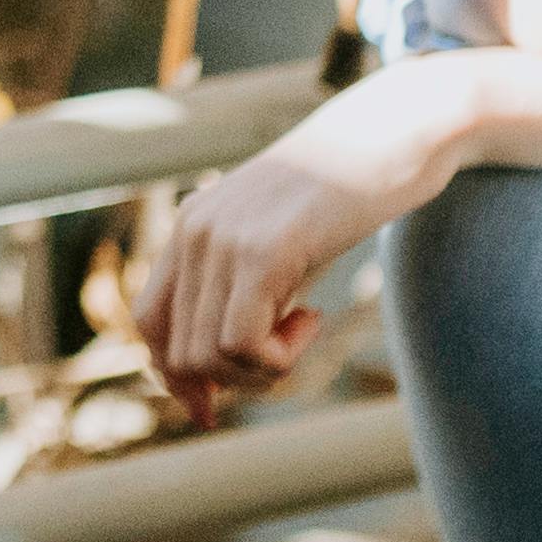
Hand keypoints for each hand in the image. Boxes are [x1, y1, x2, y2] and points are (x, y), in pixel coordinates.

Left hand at [137, 72, 463, 418]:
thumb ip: (245, 288)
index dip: (175, 377)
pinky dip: (279, 358)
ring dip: (261, 371)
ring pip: (206, 357)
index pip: (148, 323)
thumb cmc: (347, 194)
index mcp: (189, 229)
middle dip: (232, 380)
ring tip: (305, 328)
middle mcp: (193, 233)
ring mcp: (222, 240)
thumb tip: (217, 373)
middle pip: (176, 352)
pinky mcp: (262, 252)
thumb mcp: (280, 240)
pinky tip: (315, 317)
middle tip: (288, 352)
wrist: (392, 132)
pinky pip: (241, 344)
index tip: (211, 408)